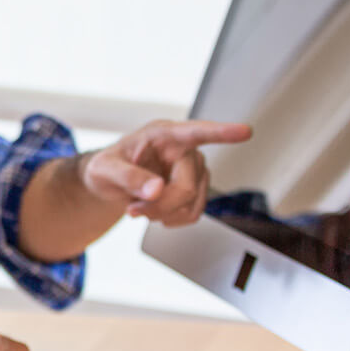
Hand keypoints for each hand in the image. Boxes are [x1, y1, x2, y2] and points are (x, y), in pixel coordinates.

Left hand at [82, 120, 251, 226]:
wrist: (110, 182)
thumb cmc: (107, 166)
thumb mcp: (104, 169)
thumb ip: (127, 177)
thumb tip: (156, 189)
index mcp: (163, 134)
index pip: (196, 132)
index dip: (222, 132)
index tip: (245, 131)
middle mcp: (184, 149)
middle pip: (187, 186)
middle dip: (159, 206)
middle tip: (134, 210)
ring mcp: (193, 169)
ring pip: (192, 203)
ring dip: (163, 214)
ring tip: (139, 208)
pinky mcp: (196, 188)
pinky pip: (193, 213)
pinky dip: (171, 219)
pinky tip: (154, 212)